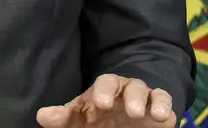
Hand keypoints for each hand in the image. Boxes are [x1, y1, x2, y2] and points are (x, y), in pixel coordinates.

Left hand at [36, 75, 175, 127]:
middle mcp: (127, 91)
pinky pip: (165, 101)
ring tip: (152, 115)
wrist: (122, 124)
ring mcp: (146, 100)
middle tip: (131, 111)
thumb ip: (63, 118)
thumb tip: (41, 115)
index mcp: (105, 90)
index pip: (104, 84)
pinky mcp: (162, 111)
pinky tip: (164, 117)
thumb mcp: (79, 120)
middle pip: (131, 86)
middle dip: (132, 97)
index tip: (99, 103)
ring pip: (151, 92)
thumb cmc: (96, 119)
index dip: (103, 91)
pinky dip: (165, 106)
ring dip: (153, 101)